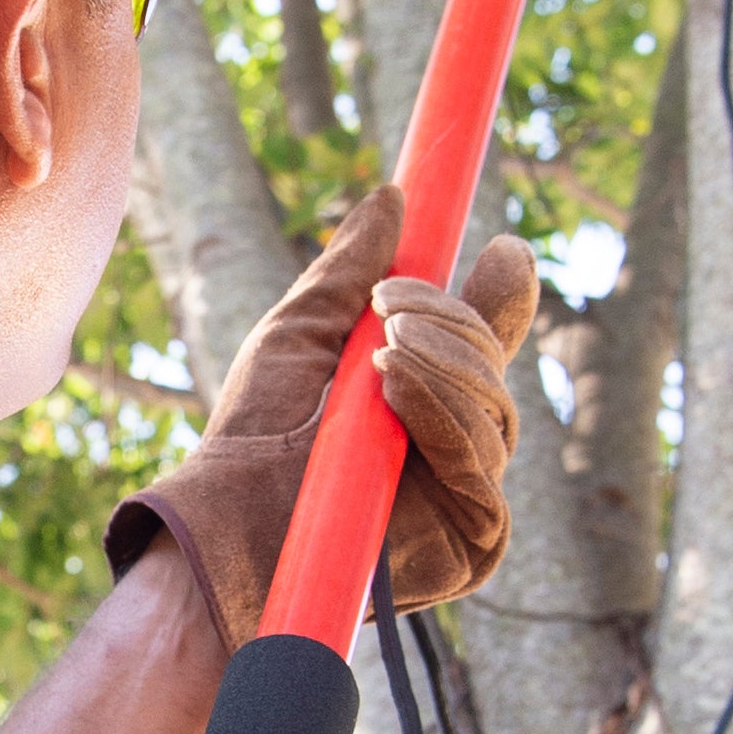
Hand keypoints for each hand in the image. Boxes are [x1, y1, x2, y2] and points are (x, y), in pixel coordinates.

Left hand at [102, 184, 540, 654]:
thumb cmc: (255, 433)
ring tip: (381, 353)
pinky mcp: (474, 538)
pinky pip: (482, 461)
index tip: (500, 247)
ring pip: (494, 407)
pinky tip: (396, 389)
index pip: (482, 340)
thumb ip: (351, 269)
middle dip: (447, 321)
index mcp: (424, 396)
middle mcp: (456, 443)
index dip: (500, 295)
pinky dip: (443, 414)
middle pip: (491, 364)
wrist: (231, 516)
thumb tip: (393, 195)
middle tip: (388, 306)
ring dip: (440, 365)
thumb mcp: (304, 330)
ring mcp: (469, 492)